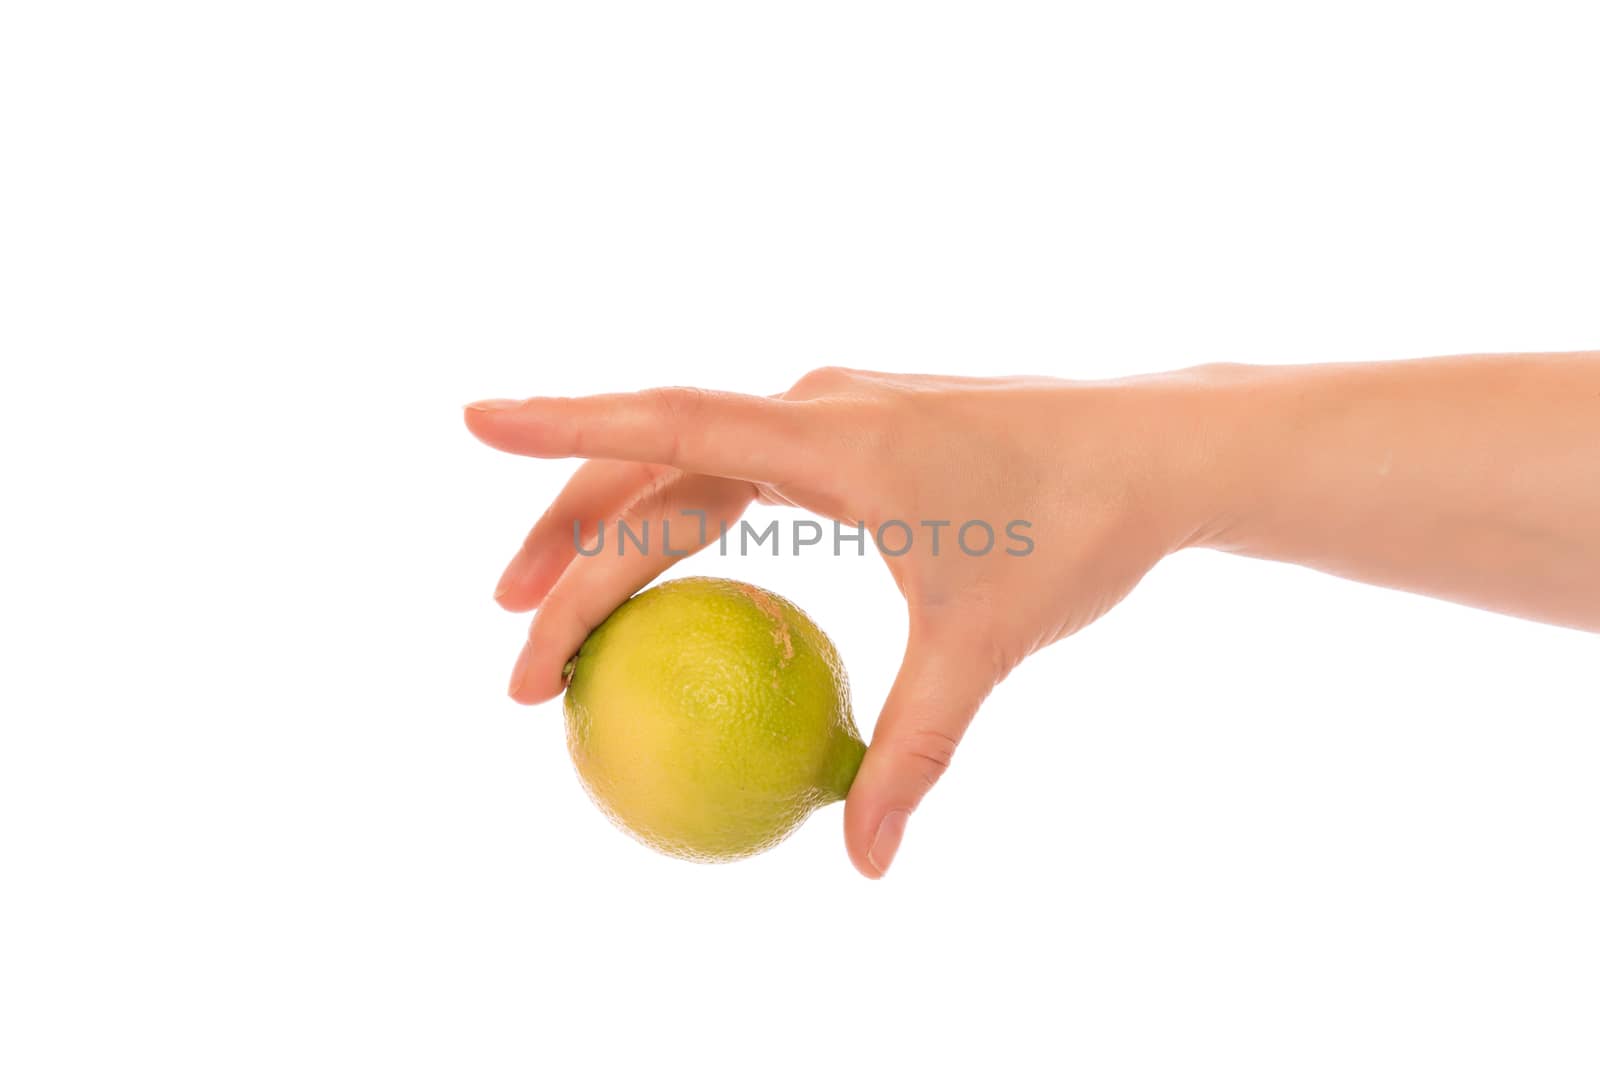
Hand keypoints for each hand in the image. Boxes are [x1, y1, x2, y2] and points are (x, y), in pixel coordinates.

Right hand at [464, 367, 1209, 875]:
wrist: (1158, 448)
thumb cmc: (1077, 530)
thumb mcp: (983, 645)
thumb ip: (914, 749)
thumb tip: (862, 864)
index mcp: (834, 437)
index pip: (669, 423)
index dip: (562, 425)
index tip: (471, 418)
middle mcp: (818, 407)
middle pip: (658, 462)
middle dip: (572, 544)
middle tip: (512, 638)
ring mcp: (835, 410)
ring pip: (692, 461)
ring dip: (618, 528)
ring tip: (555, 607)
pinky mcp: (856, 429)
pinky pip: (740, 469)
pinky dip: (686, 518)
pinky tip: (670, 570)